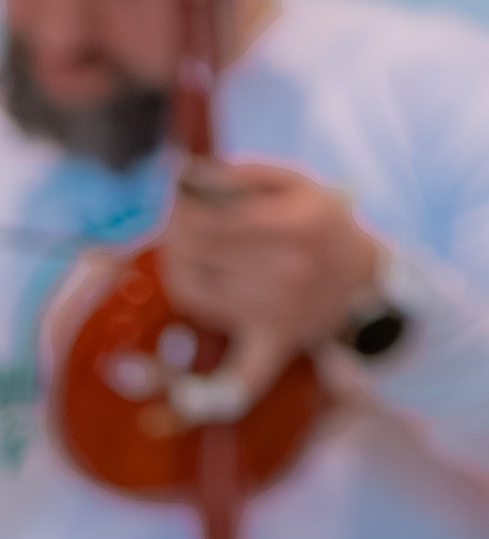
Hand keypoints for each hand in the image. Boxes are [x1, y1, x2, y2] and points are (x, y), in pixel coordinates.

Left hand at [160, 158, 382, 365]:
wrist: (366, 282)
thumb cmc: (322, 226)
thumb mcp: (300, 183)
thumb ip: (248, 172)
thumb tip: (192, 175)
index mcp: (296, 224)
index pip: (212, 218)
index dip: (182, 209)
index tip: (174, 201)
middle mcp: (289, 270)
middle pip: (197, 251)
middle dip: (175, 233)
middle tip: (172, 225)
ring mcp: (280, 311)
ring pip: (194, 289)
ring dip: (176, 268)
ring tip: (180, 252)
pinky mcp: (274, 344)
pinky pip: (231, 366)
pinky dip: (199, 360)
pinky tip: (183, 331)